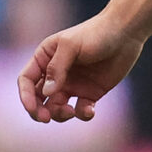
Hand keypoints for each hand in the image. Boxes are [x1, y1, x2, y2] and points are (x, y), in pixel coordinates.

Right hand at [17, 13, 143, 123]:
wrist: (125, 33)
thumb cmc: (96, 33)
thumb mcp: (71, 46)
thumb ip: (56, 68)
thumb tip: (47, 92)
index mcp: (45, 58)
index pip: (26, 80)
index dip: (26, 96)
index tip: (32, 109)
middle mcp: (55, 73)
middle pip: (38, 98)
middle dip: (38, 111)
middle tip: (44, 118)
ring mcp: (72, 84)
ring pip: (57, 108)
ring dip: (59, 114)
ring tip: (71, 111)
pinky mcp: (90, 93)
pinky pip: (80, 110)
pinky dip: (82, 114)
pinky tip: (89, 110)